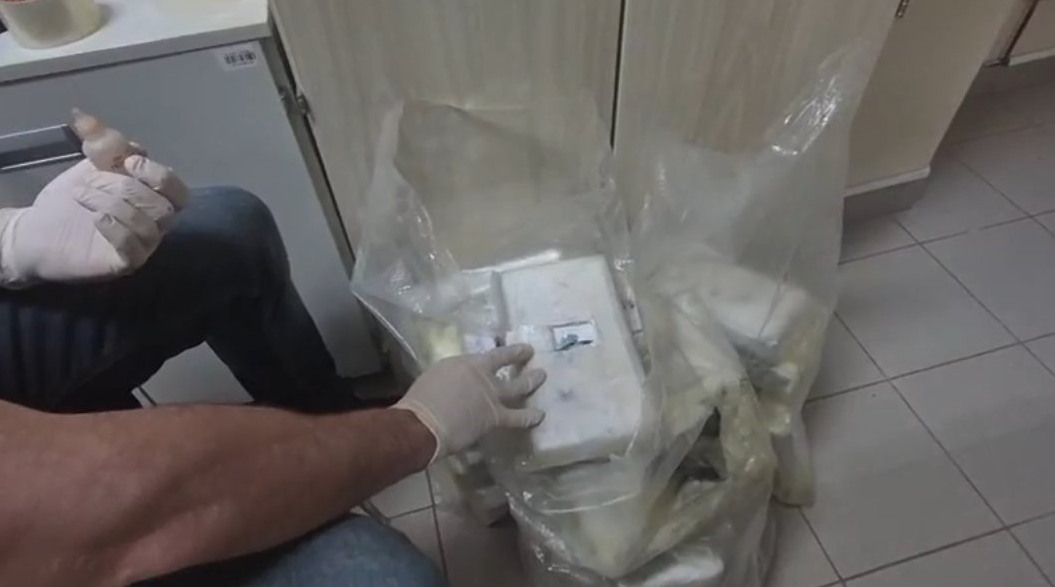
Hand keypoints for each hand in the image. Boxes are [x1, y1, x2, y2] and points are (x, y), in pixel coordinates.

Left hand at [0, 156, 188, 285]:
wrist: (40, 228)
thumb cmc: (75, 197)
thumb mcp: (92, 164)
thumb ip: (100, 142)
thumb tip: (84, 115)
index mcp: (154, 198)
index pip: (178, 190)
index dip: (158, 175)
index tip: (128, 163)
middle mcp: (155, 224)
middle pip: (164, 207)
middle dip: (125, 188)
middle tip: (92, 182)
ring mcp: (142, 246)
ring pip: (147, 226)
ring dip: (111, 204)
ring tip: (82, 196)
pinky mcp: (124, 264)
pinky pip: (133, 249)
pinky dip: (114, 228)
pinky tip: (94, 219)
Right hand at [393, 344, 546, 462]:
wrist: (425, 423)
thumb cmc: (421, 401)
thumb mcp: (435, 378)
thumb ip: (452, 379)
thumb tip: (458, 384)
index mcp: (465, 363)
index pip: (489, 354)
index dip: (505, 351)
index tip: (516, 347)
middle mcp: (482, 374)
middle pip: (505, 362)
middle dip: (520, 357)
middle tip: (529, 353)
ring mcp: (492, 394)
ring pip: (518, 386)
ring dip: (532, 381)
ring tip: (542, 376)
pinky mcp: (496, 416)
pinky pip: (517, 417)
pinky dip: (529, 417)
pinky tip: (539, 417)